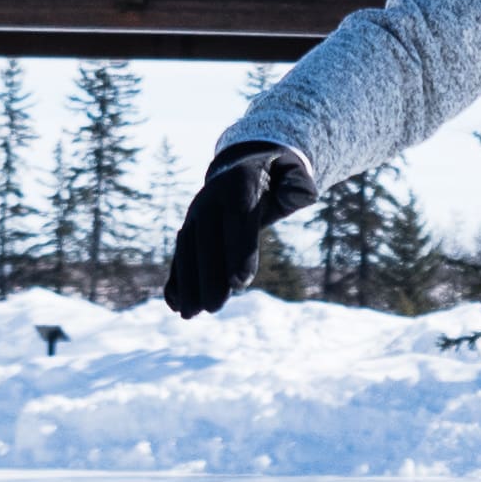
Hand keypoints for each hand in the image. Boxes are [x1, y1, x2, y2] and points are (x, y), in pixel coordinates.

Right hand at [162, 142, 317, 317]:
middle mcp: (211, 199)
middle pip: (206, 239)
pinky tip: (175, 304)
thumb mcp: (292, 175)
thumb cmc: (276, 178)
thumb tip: (305, 196)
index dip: (238, 250)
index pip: (238, 218)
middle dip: (208, 275)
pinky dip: (176, 279)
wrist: (243, 167)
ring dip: (187, 283)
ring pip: (187, 250)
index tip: (240, 283)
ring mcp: (195, 216)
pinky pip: (180, 255)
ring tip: (190, 314)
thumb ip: (298, 186)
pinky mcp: (189, 231)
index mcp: (239, 184)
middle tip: (214, 307)